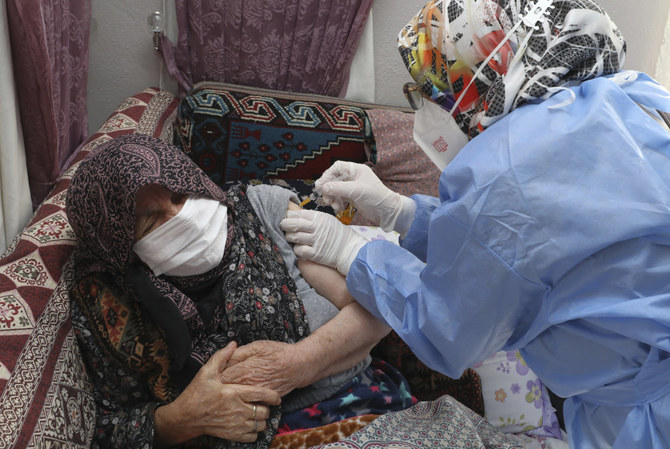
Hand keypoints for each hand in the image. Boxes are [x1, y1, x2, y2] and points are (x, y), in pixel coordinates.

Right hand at [154, 342, 280, 446]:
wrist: (184, 417)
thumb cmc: (196, 394)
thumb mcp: (206, 372)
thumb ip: (221, 357)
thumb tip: (233, 343)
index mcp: (234, 393)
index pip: (262, 394)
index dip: (273, 396)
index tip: (276, 396)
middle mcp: (238, 410)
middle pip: (264, 411)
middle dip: (267, 407)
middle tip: (263, 403)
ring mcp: (235, 424)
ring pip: (260, 425)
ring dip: (262, 420)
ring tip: (257, 413)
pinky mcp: (232, 435)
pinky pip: (252, 436)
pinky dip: (255, 431)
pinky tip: (250, 424)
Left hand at [221, 341, 307, 396]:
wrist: (298, 366)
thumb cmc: (278, 353)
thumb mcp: (257, 346)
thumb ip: (238, 353)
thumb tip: (224, 358)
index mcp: (243, 371)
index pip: (220, 378)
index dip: (216, 376)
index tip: (214, 374)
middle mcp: (248, 386)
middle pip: (227, 390)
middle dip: (221, 387)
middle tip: (220, 383)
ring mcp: (256, 395)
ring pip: (238, 398)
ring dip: (232, 395)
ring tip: (231, 390)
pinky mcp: (263, 400)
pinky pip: (250, 402)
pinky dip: (246, 398)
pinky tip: (246, 394)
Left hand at [280, 209, 366, 274]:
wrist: (349, 248)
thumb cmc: (336, 233)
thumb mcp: (326, 220)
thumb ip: (312, 217)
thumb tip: (294, 215)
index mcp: (319, 217)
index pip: (297, 214)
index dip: (288, 215)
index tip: (285, 217)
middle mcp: (316, 228)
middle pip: (293, 224)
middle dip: (284, 225)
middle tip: (283, 226)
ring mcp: (316, 241)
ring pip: (294, 237)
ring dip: (289, 237)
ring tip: (291, 237)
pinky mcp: (316, 253)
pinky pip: (299, 250)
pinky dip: (297, 249)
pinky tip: (300, 248)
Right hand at [315, 161, 409, 231]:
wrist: (386, 211)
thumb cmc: (375, 196)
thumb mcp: (356, 190)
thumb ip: (338, 188)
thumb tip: (322, 187)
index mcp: (356, 170)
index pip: (337, 167)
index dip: (328, 174)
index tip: (321, 184)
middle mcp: (353, 177)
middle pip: (334, 179)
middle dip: (328, 189)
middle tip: (325, 197)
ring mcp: (352, 187)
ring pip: (335, 189)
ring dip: (332, 197)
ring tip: (333, 205)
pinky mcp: (352, 197)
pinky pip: (339, 197)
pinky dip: (337, 202)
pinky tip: (338, 208)